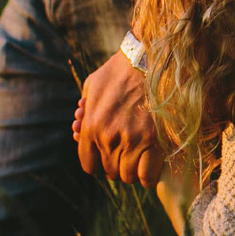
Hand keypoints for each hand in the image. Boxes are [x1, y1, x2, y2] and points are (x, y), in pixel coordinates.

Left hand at [76, 51, 162, 187]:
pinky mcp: (154, 141)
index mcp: (90, 128)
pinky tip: (152, 167)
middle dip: (119, 166)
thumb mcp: (91, 87)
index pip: (90, 166)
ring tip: (141, 159)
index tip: (110, 158)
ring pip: (129, 175)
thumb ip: (85, 112)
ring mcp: (131, 141)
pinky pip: (148, 174)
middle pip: (111, 172)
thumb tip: (80, 127)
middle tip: (128, 155)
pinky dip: (149, 175)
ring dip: (134, 170)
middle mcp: (108, 139)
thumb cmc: (119, 71)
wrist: (147, 60)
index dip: (101, 164)